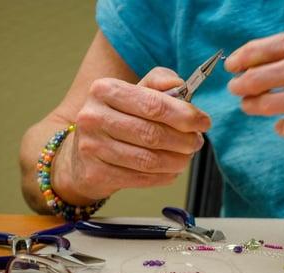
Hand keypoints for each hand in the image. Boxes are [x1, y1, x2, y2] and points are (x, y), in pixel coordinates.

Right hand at [52, 67, 210, 204]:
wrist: (79, 155)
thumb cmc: (115, 120)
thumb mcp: (132, 93)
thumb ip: (158, 83)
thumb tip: (180, 85)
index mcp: (104, 90)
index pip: (154, 104)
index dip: (185, 115)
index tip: (204, 122)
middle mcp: (93, 117)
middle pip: (153, 134)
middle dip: (183, 140)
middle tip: (196, 142)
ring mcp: (92, 147)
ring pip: (148, 159)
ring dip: (177, 160)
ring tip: (186, 157)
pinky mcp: (96, 174)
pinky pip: (141, 178)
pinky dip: (163, 176)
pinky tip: (171, 170)